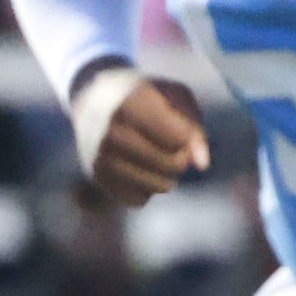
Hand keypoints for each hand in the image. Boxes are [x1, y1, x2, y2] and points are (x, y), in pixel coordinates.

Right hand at [74, 67, 208, 206]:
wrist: (94, 99)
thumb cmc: (147, 96)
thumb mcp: (176, 97)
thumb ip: (194, 128)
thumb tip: (202, 165)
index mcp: (131, 105)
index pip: (178, 138)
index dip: (186, 135)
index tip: (177, 125)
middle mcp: (112, 133)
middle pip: (172, 165)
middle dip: (181, 157)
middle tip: (171, 144)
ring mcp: (100, 158)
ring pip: (159, 187)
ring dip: (167, 175)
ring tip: (157, 156)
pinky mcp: (96, 178)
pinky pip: (139, 199)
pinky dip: (146, 188)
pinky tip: (138, 167)